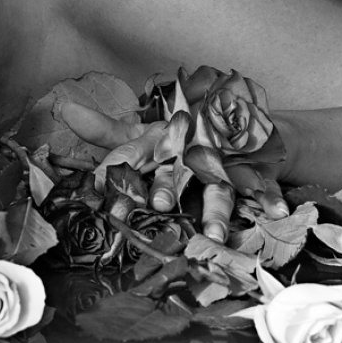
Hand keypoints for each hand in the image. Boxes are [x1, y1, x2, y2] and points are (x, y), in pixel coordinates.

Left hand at [59, 102, 287, 242]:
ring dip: (217, 209)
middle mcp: (189, 147)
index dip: (114, 168)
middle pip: (176, 168)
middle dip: (168, 187)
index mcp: (158, 137)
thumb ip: (103, 130)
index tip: (97, 188)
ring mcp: (222, 159)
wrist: (239, 118)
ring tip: (214, 234)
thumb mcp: (142, 132)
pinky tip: (279, 212)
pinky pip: (262, 186)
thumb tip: (62, 108)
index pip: (130, 150)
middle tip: (158, 205)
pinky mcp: (250, 169)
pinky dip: (271, 199)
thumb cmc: (179, 134)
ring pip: (218, 184)